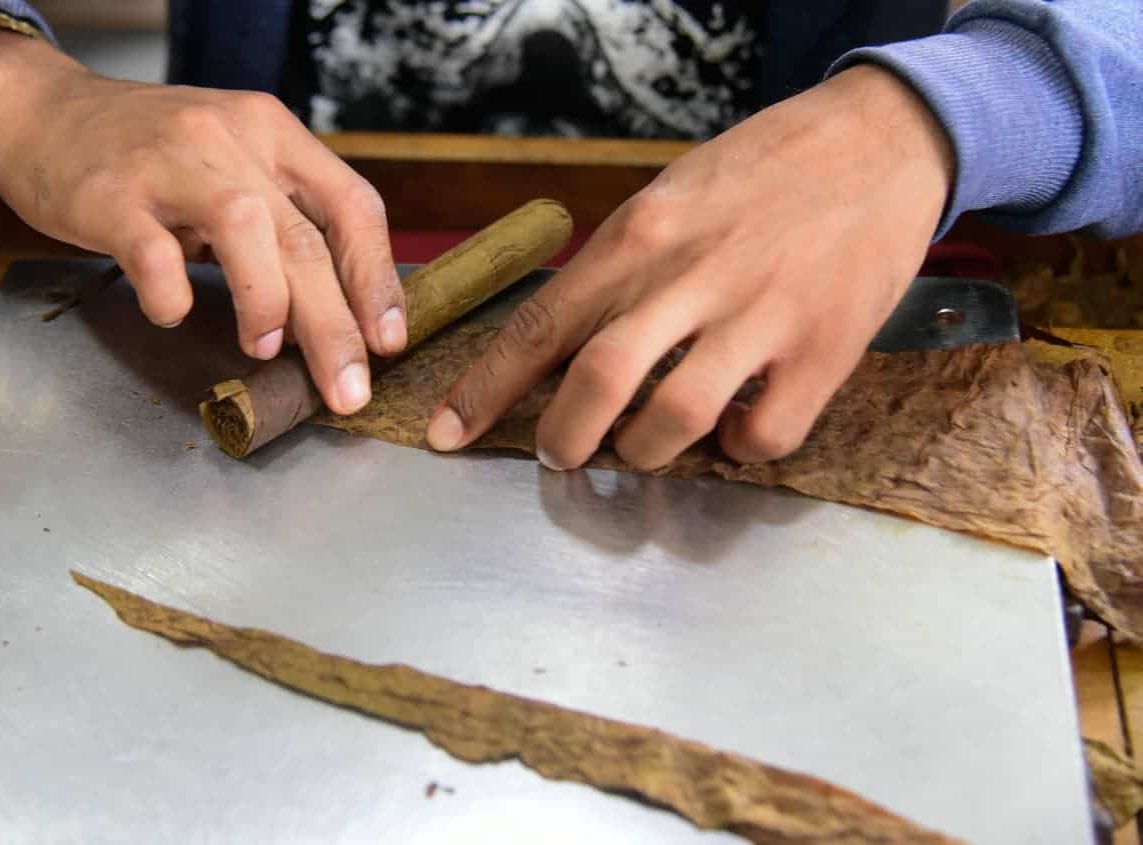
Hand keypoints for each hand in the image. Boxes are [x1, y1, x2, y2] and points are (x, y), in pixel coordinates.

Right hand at [0, 31, 404, 414]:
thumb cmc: (155, 153)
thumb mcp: (237, 162)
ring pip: (244, 230)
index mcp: (275, 134)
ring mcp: (170, 163)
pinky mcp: (110, 195)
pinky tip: (174, 313)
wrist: (42, 110)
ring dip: (267, 302)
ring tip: (265, 348)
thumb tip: (345, 309)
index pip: (353, 205)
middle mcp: (232, 140)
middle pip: (305, 238)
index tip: (388, 340)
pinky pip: (152, 253)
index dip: (378, 278)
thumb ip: (287, 217)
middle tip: (349, 390)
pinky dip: (171, 295)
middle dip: (336, 326)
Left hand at [426, 65, 955, 468]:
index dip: (485, 390)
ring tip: (644, 447)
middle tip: (559, 457)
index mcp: (641, 235)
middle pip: (598, 384)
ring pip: (673, 422)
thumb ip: (620, 271)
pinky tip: (733, 428)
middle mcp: (692, 276)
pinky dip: (736, 450)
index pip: (540, 325)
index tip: (449, 432)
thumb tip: (569, 346)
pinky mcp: (825, 350)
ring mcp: (761, 315)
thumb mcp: (670, 199)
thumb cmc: (763, 171)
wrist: (880, 140)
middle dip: (563, 439)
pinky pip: (762, 437)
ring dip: (644, 453)